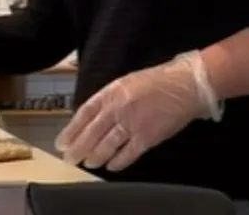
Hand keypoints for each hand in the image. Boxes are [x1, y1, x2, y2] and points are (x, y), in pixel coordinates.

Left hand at [55, 52, 212, 171]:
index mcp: (112, 92)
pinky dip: (117, 162)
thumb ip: (111, 98)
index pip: (85, 112)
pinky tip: (110, 166)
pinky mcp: (147, 137)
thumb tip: (95, 116)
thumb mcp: (128, 82)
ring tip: (87, 163)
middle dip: (79, 147)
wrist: (186, 84)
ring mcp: (132, 123)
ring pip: (106, 145)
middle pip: (92, 132)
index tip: (62, 141)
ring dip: (95, 156)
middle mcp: (119, 108)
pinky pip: (128, 154)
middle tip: (70, 158)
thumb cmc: (158, 80)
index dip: (72, 129)